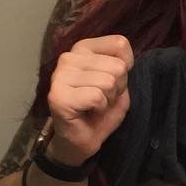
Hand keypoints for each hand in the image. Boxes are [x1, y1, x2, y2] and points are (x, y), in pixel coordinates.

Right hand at [46, 35, 132, 161]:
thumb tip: (122, 63)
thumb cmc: (99, 112)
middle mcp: (69, 57)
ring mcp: (60, 75)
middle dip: (117, 88)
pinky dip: (100, 109)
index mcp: (83, 49)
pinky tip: (89, 112)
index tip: (112, 83)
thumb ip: (122, 66)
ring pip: (108, 81)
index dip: (126, 67)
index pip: (120, 44)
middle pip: (118, 66)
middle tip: (102, 99)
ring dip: (108, 100)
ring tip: (95, 106)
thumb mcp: (119, 85)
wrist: (80, 141)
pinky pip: (97, 96)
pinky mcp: (59, 96)